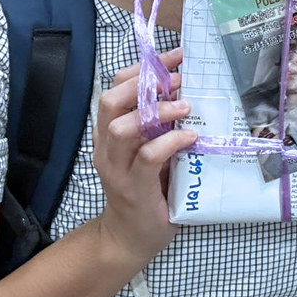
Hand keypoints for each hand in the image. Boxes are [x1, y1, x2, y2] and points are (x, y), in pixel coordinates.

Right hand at [93, 48, 197, 266]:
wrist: (130, 239)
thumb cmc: (147, 190)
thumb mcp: (150, 150)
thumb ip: (159, 126)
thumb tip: (188, 92)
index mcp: (109, 132)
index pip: (115, 87)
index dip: (143, 68)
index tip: (175, 57)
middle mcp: (106, 147)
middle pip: (111, 101)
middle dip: (145, 83)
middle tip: (178, 80)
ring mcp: (117, 168)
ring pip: (122, 127)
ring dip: (157, 112)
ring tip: (185, 107)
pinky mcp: (134, 188)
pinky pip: (148, 157)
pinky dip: (170, 142)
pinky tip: (190, 137)